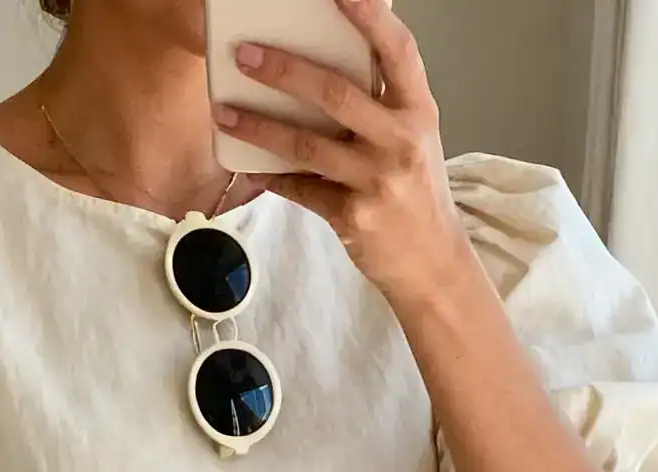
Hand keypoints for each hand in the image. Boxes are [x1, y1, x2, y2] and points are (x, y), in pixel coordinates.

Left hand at [213, 0, 469, 312]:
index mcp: (418, 111)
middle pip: (336, 95)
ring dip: (260, 126)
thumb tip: (324, 63)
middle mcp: (400, 141)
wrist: (432, 262)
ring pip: (307, 145)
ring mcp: (376, 181)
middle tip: (246, 54)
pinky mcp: (353, 217)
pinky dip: (271, 175)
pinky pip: (301, 189)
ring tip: (225, 111)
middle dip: (285, 71)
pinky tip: (247, 163)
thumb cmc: (415, 191)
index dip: (370, 16)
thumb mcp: (412, 137)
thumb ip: (382, 101)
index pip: (397, 50)